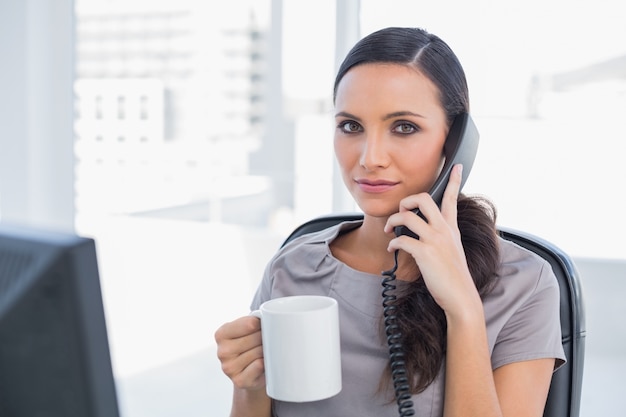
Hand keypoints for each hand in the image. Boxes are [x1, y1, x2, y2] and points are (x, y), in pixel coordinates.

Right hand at [215, 316, 265, 390]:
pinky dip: (264, 364)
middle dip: (265, 338)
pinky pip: (258, 366)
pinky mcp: (239, 381)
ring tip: (264, 353)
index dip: (262, 325)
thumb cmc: (250, 346)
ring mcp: (229, 368)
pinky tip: (263, 363)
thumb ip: (253, 322)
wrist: (250, 373)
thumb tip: (268, 320)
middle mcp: (222, 352)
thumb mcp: (246, 330)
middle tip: (265, 342)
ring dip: (267, 351)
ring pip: (259, 352)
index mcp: (221, 334)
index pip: (250, 324)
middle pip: (255, 338)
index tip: (263, 327)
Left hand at [384, 164, 479, 313]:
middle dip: (406, 201)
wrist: (461, 297)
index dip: (454, 180)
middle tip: (400, 212)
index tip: (456, 166)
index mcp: (451, 227)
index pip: (453, 198)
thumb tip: (421, 231)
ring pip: (407, 216)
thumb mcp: (453, 250)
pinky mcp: (425, 252)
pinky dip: (392, 243)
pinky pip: (401, 238)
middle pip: (423, 198)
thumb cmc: (454, 276)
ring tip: (389, 231)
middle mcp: (444, 229)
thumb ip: (441, 236)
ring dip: (392, 221)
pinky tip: (391, 250)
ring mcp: (435, 240)